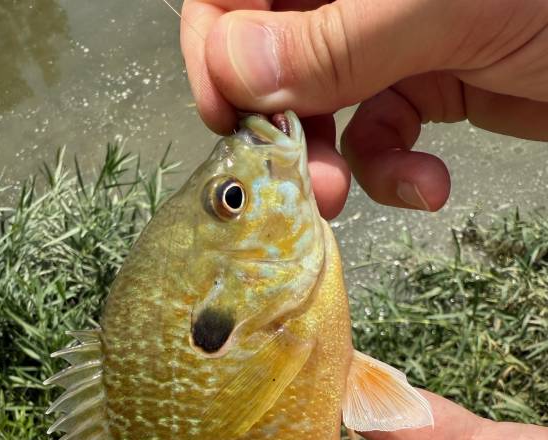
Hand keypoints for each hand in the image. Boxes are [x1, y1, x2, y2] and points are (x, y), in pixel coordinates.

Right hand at [179, 0, 547, 217]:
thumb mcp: (445, 6)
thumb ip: (335, 40)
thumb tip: (237, 69)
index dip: (218, 42)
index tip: (228, 110)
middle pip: (272, 52)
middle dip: (276, 120)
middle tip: (285, 173)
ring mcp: (393, 35)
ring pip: (322, 105)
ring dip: (328, 160)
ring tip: (338, 196)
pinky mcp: (428, 83)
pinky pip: (379, 134)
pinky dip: (391, 171)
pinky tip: (425, 184)